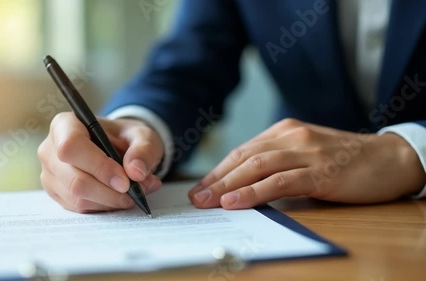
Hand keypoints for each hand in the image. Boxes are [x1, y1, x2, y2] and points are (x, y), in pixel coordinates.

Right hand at [38, 112, 163, 212]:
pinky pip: (80, 208)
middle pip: (75, 180)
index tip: (125, 181)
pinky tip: (120, 196)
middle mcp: (51, 150)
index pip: (71, 147)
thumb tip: (136, 171)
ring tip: (135, 192)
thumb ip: (144, 149)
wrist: (118, 147)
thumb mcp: (143, 135)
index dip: (98, 167)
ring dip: (111, 201)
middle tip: (137, 190)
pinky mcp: (57, 194)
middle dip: (110, 191)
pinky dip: (105, 206)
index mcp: (65, 125)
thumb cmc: (125, 137)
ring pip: (78, 198)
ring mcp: (51, 174)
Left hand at [188, 118, 425, 208]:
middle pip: (243, 158)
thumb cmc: (345, 160)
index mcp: (285, 131)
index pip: (243, 151)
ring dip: (227, 185)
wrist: (389, 159)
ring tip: (207, 201)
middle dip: (215, 178)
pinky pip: (279, 182)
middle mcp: (291, 137)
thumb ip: (279, 163)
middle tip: (195, 197)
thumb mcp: (306, 154)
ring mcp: (306, 153)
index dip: (218, 170)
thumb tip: (246, 184)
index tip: (200, 187)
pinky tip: (235, 202)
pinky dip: (253, 192)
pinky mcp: (320, 172)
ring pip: (256, 167)